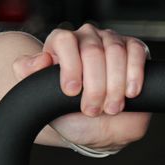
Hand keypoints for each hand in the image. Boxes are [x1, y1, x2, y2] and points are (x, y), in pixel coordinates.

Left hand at [18, 24, 151, 153]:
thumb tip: (40, 59)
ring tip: (111, 107)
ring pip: (115, 52)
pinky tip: (130, 92)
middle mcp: (86, 37)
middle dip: (94, 85)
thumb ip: (28, 75)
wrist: (97, 127)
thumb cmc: (68, 110)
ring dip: (114, 85)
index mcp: (60, 43)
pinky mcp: (134, 49)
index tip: (72, 91)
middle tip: (92, 109)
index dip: (69, 66)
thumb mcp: (42, 97)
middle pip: (92, 50)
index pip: (64, 40)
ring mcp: (110, 41)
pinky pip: (136, 52)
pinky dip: (134, 74)